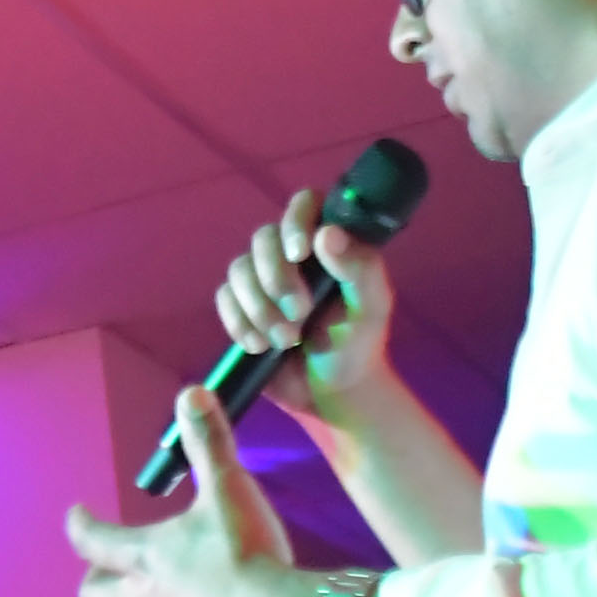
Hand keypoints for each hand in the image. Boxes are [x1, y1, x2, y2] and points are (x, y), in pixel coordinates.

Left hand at [65, 391, 320, 596]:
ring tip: (169, 591)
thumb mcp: (229, 489)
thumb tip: (190, 393)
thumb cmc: (248, 553)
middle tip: (106, 565)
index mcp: (145, 558)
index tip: (76, 513)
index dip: (79, 525)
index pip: (91, 541)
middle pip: (96, 595)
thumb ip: (209, 443)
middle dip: (96, 578)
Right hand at [218, 193, 400, 424]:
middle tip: (300, 313)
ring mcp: (263, 280)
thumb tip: (326, 235)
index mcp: (328, 243)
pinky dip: (240, 322)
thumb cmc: (358, 344)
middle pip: (263, 238)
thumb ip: (361, 267)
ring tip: (286, 340)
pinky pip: (225, 299)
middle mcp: (292, 255)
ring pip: (239, 269)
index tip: (300, 253)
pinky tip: (261, 345)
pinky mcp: (242, 307)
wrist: (332, 393)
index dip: (295, 222)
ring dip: (259, 307)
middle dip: (276, 278)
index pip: (305, 204)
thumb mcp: (372, 306)